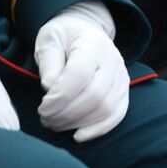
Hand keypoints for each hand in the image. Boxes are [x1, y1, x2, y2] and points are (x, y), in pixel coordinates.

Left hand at [35, 2, 128, 141]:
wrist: (84, 32)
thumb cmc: (64, 38)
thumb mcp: (49, 42)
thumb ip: (49, 63)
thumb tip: (50, 88)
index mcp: (93, 43)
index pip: (80, 74)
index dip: (59, 97)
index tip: (42, 107)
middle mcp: (113, 58)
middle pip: (95, 95)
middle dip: (65, 114)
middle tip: (45, 118)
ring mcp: (121, 75)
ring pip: (106, 108)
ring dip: (77, 123)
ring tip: (55, 123)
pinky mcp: (124, 90)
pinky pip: (117, 114)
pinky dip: (98, 129)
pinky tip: (78, 135)